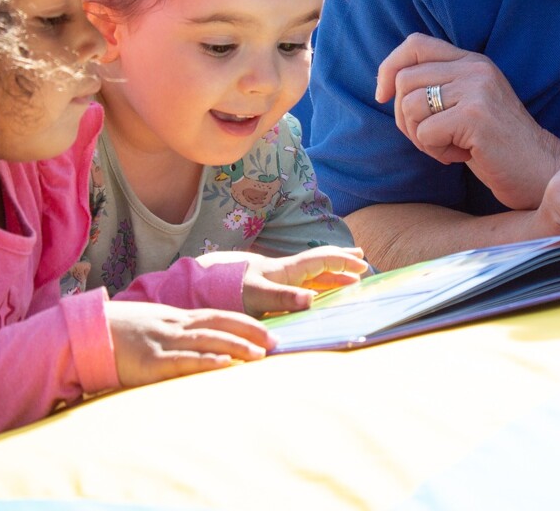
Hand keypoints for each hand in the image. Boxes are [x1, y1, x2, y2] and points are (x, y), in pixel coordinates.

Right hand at [102, 301, 271, 387]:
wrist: (85, 334)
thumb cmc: (119, 333)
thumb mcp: (152, 327)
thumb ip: (175, 334)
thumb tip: (201, 346)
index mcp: (176, 317)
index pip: (219, 315)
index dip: (246, 323)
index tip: (270, 331)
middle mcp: (174, 325)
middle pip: (219, 324)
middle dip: (250, 333)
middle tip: (276, 343)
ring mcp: (162, 341)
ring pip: (206, 341)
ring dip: (236, 347)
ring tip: (259, 355)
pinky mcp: (150, 361)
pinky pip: (182, 361)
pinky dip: (205, 361)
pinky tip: (223, 364)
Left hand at [238, 247, 369, 314]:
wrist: (197, 287)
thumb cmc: (226, 290)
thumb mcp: (256, 295)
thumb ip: (282, 298)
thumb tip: (312, 300)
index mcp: (285, 270)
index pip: (321, 260)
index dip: (342, 261)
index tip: (362, 264)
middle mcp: (282, 273)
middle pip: (318, 264)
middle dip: (340, 263)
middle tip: (362, 263)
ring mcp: (274, 280)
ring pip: (309, 275)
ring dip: (329, 276)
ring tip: (347, 281)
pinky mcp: (264, 290)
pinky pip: (297, 285)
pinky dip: (313, 287)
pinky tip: (312, 295)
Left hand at [378, 33, 559, 208]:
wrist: (540, 170)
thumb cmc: (498, 146)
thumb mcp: (469, 104)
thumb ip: (440, 86)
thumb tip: (388, 85)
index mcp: (472, 61)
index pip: (415, 44)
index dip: (389, 67)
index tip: (382, 96)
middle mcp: (475, 68)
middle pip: (405, 80)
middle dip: (404, 118)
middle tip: (431, 138)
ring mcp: (476, 90)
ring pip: (410, 107)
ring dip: (421, 138)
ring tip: (450, 147)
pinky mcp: (475, 116)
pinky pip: (424, 133)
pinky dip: (435, 152)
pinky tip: (460, 156)